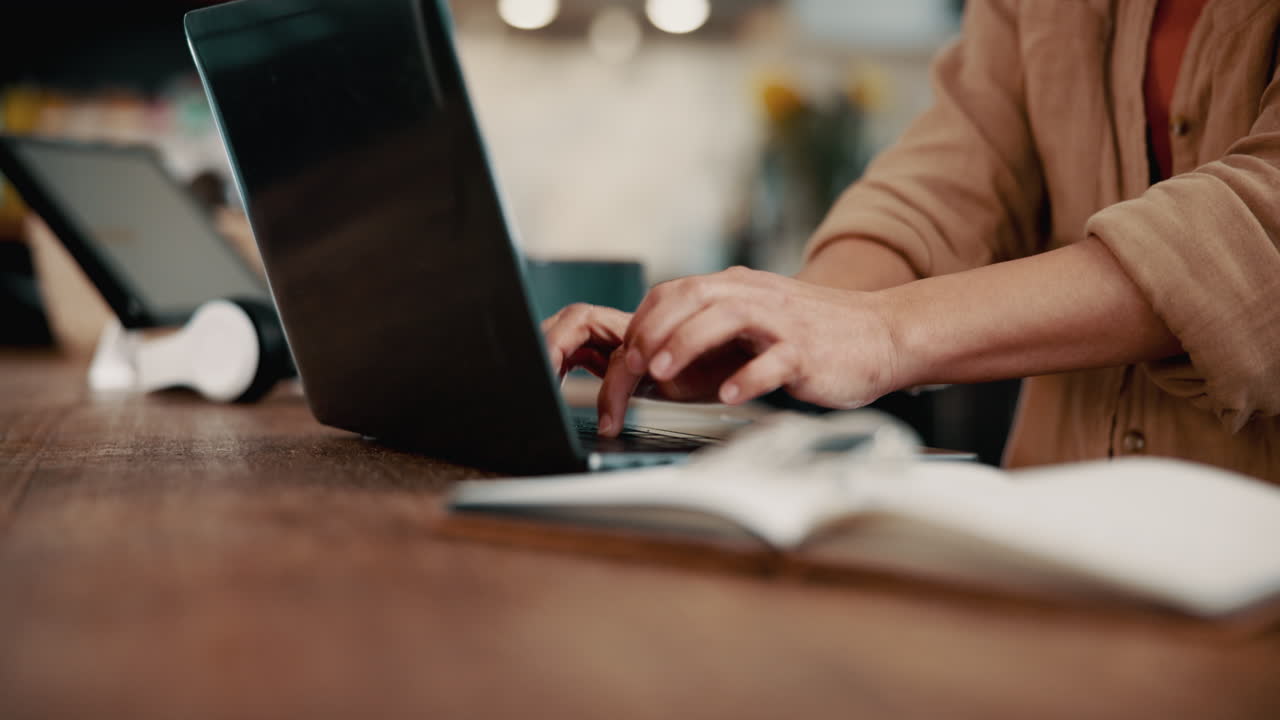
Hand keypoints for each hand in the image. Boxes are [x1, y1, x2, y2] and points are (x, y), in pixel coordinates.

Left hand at [545, 267, 905, 436]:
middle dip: (653, 332)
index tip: (625, 356)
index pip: (676, 292)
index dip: (643, 321)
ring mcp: (783, 322)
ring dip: (686, 343)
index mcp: (738, 287)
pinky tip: (729, 397)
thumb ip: (714, 326)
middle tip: (632, 366)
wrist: (883, 333)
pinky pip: (773, 361)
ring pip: (726, 318)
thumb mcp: (758, 317)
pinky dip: (748, 378)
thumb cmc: (815, 333)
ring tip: (661, 373)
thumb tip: (659, 355)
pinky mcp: (808, 352)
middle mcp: (756, 296)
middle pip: (692, 298)